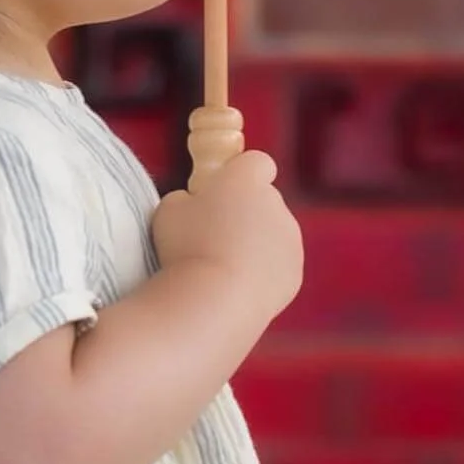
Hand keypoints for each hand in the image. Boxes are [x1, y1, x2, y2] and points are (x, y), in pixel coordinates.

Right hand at [152, 150, 302, 316]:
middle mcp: (277, 203)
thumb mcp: (169, 208)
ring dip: (254, 243)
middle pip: (264, 199)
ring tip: (221, 267)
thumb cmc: (185, 246)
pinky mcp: (294, 273)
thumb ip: (187, 198)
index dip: (239, 174)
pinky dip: (262, 272)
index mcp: (248, 178)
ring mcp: (290, 239)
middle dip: (245, 211)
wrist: (214, 301)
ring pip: (273, 234)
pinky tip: (236, 287)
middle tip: (213, 234)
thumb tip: (194, 206)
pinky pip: (277, 265)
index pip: (256, 162)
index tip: (220, 191)